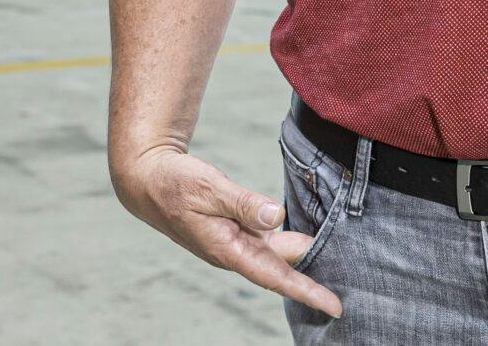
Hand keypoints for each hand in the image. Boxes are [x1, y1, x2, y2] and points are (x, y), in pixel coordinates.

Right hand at [112, 144, 343, 318]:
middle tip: (340, 295)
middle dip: (308, 281)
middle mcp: (233, 251)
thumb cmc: (174, 184)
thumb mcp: (210, 188)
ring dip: (298, 257)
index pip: (275, 276)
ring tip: (331, 258)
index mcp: (227, 249)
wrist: (147, 181)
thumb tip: (278, 215)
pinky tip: (302, 235)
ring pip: (273, 253)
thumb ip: (244, 203)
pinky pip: (265, 239)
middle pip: (279, 269)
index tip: (334, 306)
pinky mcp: (232, 229)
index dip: (306, 291)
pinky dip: (284, 240)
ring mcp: (232, 241)